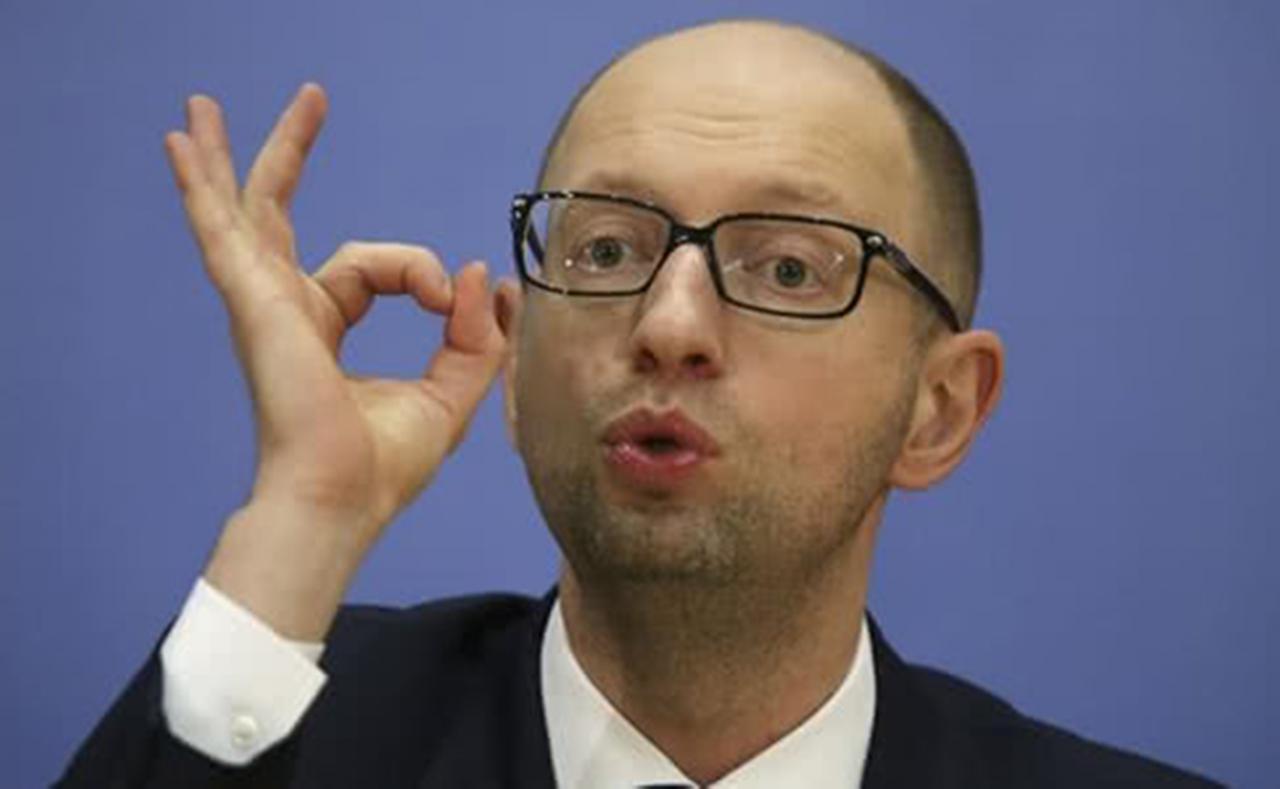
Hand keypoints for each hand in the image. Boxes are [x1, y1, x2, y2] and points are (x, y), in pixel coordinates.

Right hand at [163, 84, 509, 636]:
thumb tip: (483, 272)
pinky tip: (181, 143)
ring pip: (246, 209)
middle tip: (311, 99)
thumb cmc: (384, 464)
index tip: (454, 300)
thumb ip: (476, 332)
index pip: (374, 267)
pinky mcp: (258, 302)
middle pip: (282, 214)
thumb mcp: (453, 389)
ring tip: (201, 105)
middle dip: (290, 154)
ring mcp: (264, 303)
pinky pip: (223, 230)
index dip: (422, 271)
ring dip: (232, 154)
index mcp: (323, 327)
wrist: (343, 498)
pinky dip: (202, 187)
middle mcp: (286, 308)